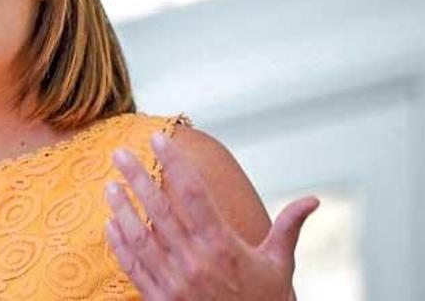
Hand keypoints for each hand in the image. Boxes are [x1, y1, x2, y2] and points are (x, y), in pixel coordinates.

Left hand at [104, 132, 318, 300]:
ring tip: (110, 185)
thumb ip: (289, 227)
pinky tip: (111, 224)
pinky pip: (134, 268)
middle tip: (120, 153)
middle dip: (137, 178)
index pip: (193, 193)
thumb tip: (314, 199)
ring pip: (141, 237)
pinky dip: (120, 245)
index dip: (175, 163)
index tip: (159, 139)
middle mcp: (195, 261)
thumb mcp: (280, 264)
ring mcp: (174, 282)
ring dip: (122, 209)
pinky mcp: (160, 299)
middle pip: (160, 210)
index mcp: (223, 245)